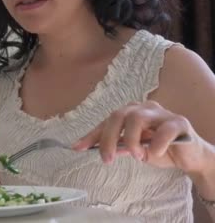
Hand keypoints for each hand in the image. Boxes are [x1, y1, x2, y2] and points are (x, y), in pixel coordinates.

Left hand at [73, 100, 210, 174]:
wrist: (189, 156)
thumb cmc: (159, 149)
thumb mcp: (134, 150)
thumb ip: (118, 147)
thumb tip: (97, 149)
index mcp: (130, 112)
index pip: (107, 121)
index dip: (92, 135)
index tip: (77, 148)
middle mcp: (144, 108)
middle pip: (119, 115)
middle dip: (108, 138)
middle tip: (107, 159)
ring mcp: (161, 113)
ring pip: (137, 118)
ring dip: (131, 140)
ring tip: (136, 156)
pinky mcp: (179, 122)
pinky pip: (164, 129)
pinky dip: (156, 143)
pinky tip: (153, 153)